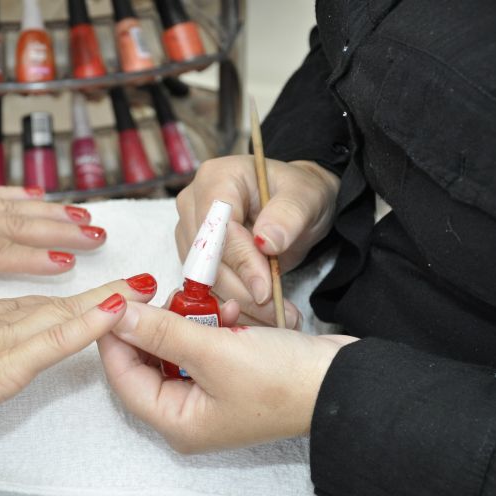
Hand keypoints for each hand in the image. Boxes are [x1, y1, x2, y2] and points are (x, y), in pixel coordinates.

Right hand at [0, 274, 157, 442]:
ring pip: (63, 315)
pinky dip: (92, 324)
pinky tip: (119, 311)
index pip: (19, 307)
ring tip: (142, 289)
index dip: (53, 299)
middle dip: (93, 295)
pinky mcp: (7, 362)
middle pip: (51, 305)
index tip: (77, 294)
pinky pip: (59, 340)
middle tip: (131, 283)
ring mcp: (2, 339)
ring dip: (106, 301)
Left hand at [98, 301, 356, 451]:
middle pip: (148, 361)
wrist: (345, 381)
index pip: (123, 377)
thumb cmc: (281, 379)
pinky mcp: (228, 376)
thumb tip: (117, 316)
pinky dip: (213, 325)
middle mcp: (187, 413)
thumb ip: (161, 331)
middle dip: (158, 324)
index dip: (115, 337)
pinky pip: (203, 346)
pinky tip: (233, 311)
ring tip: (212, 303)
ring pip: (176, 348)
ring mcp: (208, 395)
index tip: (116, 300)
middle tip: (166, 293)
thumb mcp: (215, 352)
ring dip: (189, 320)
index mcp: (177, 421)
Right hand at [175, 156, 338, 326]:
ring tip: (275, 316)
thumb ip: (289, 216)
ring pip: (203, 279)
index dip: (240, 260)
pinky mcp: (193, 258)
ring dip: (237, 303)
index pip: (218, 226)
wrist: (294, 207)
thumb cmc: (299, 195)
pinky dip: (234, 305)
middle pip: (205, 257)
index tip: (266, 290)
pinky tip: (259, 315)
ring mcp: (189, 232)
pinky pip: (207, 289)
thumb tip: (267, 241)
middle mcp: (193, 203)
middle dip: (240, 289)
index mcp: (217, 178)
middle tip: (275, 311)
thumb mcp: (306, 198)